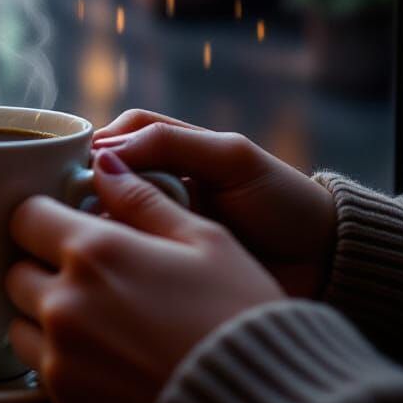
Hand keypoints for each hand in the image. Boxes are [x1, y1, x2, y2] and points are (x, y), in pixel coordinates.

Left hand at [5, 152, 283, 402]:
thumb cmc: (239, 315)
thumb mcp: (203, 239)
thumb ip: (141, 198)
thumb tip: (104, 164)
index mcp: (92, 254)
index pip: (24, 217)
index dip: (44, 217)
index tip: (65, 226)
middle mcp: (64, 307)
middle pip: (15, 273)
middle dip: (43, 268)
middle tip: (87, 277)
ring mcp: (61, 365)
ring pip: (20, 328)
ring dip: (46, 320)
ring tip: (98, 323)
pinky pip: (46, 379)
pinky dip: (66, 370)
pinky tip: (112, 365)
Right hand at [93, 109, 336, 296]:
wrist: (325, 267)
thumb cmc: (284, 203)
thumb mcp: (232, 159)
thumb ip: (173, 144)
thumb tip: (106, 153)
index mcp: (176, 150)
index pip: (120, 135)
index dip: (97, 146)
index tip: (80, 164)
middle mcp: (161, 185)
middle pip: (105, 177)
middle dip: (87, 187)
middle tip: (77, 202)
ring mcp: (162, 225)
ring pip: (108, 216)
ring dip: (97, 221)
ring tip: (92, 231)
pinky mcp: (166, 265)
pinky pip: (127, 253)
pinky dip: (114, 252)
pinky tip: (110, 258)